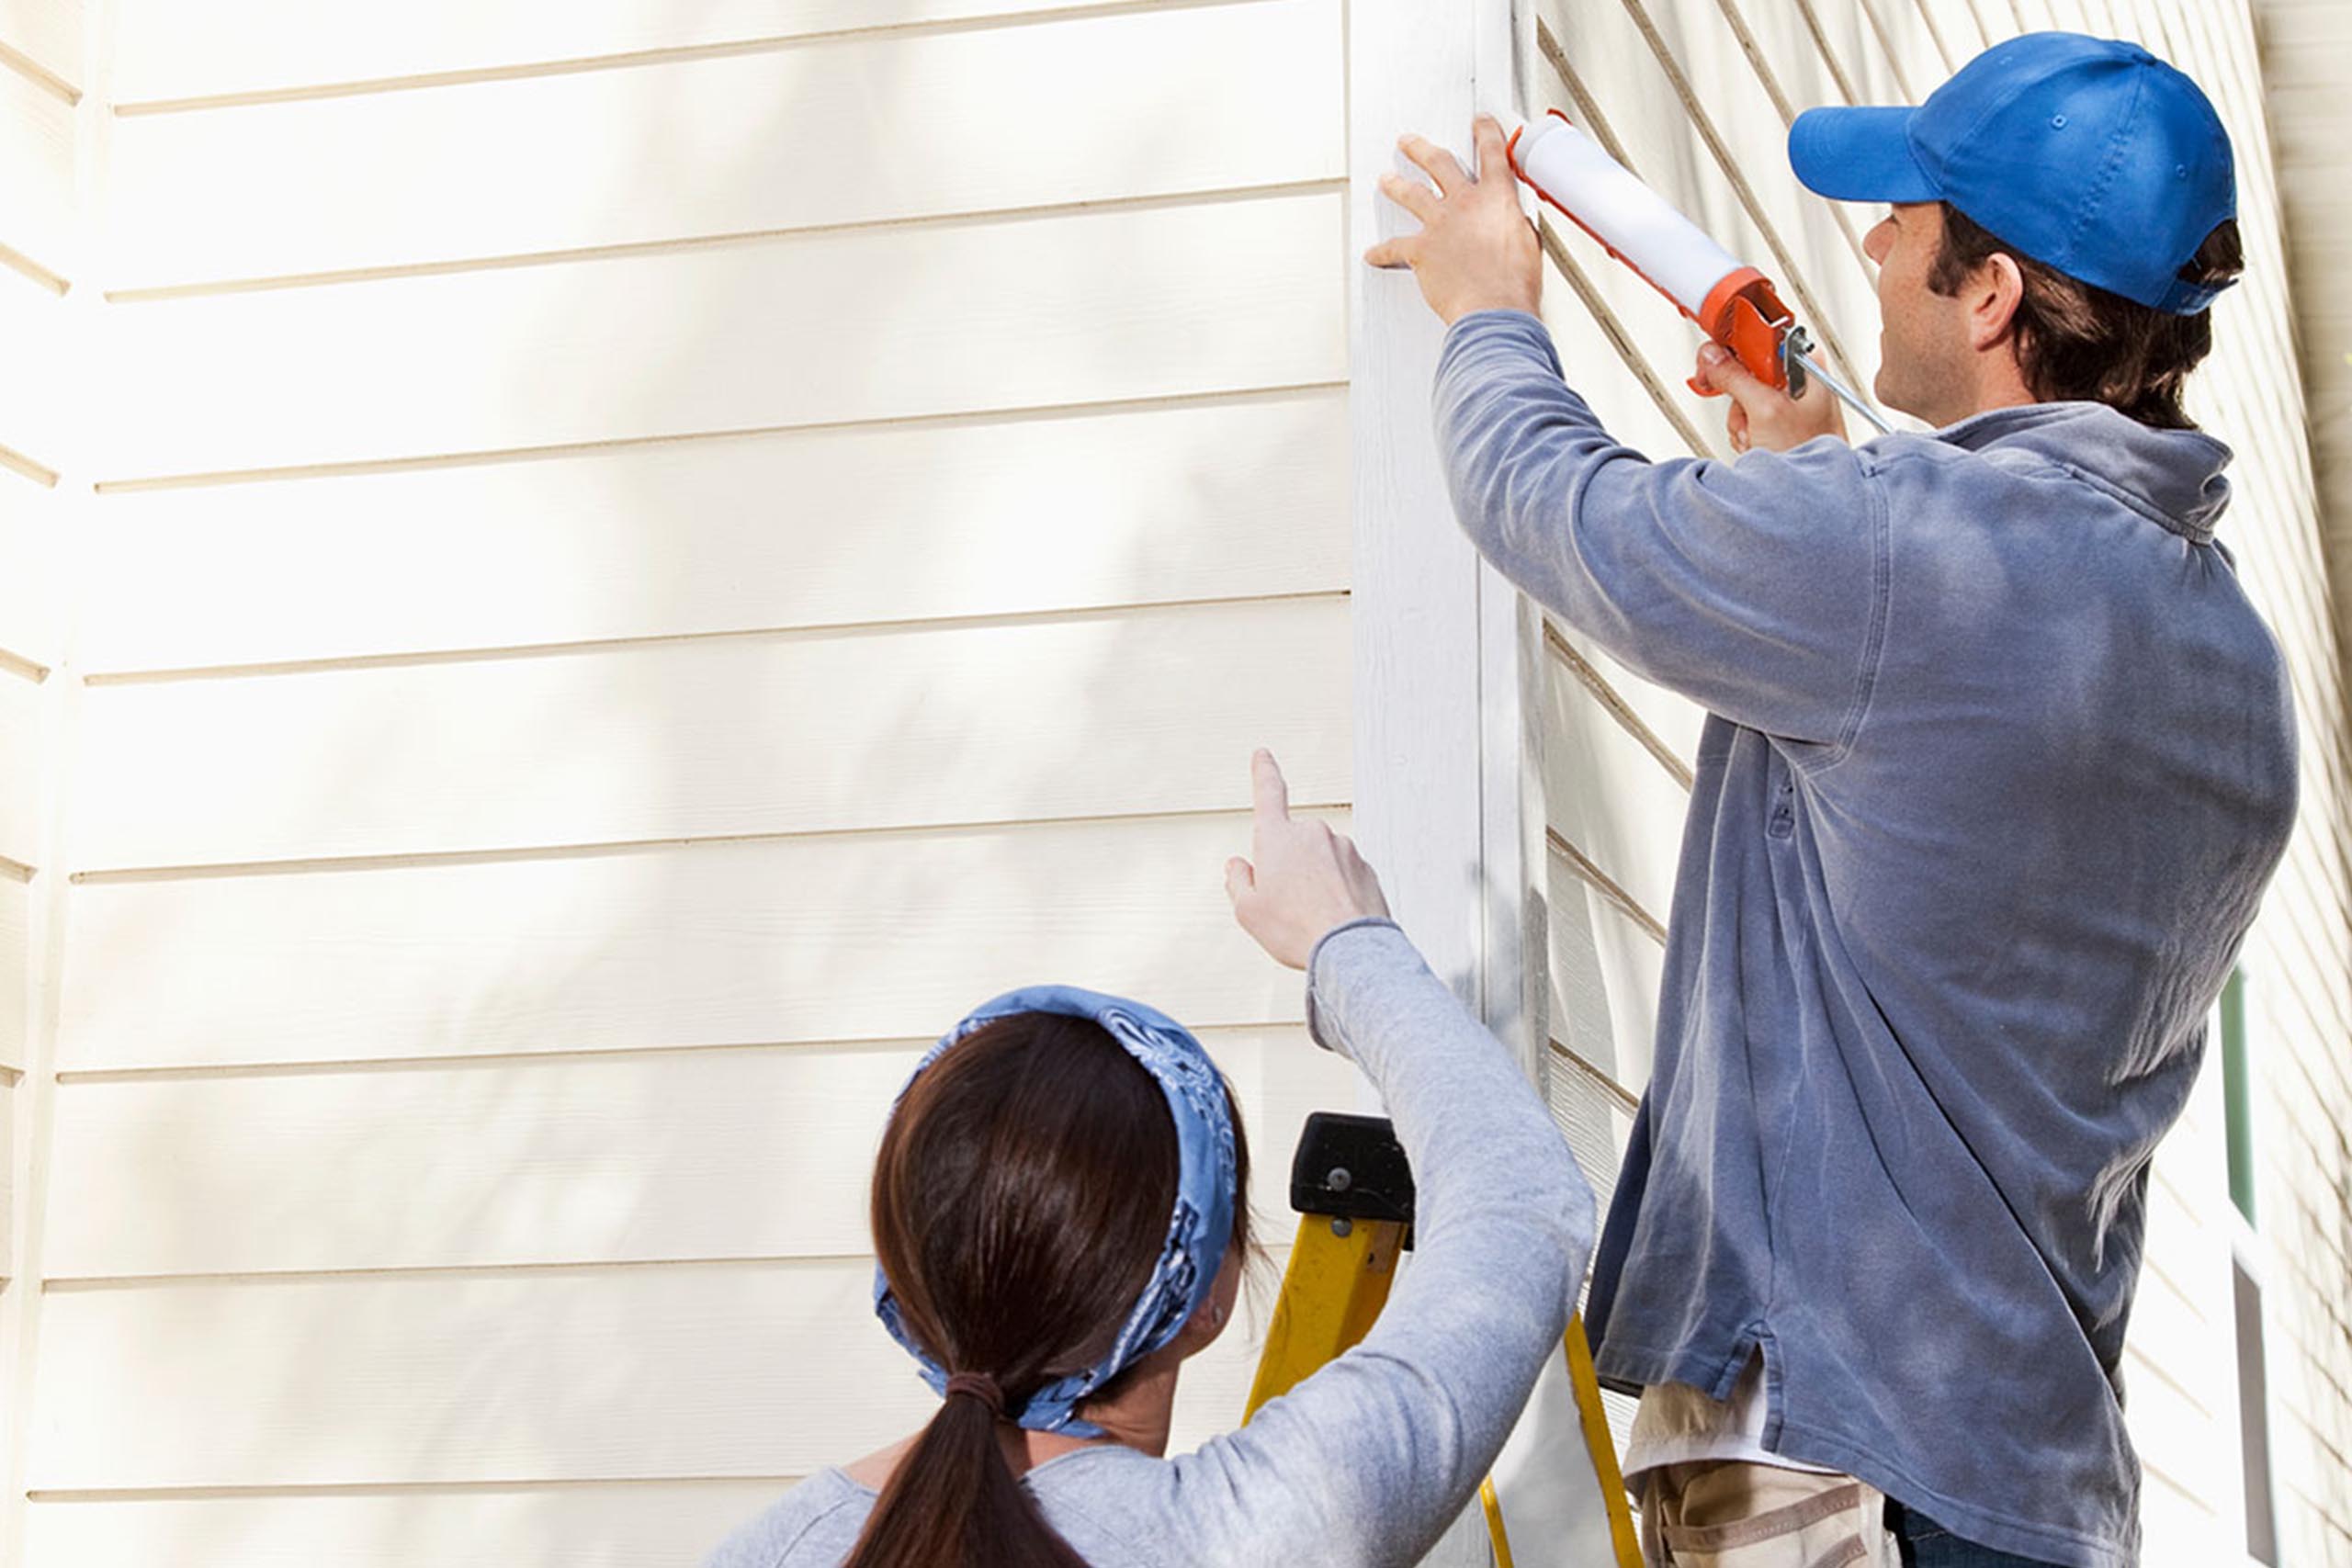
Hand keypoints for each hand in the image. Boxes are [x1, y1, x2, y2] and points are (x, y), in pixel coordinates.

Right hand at [1224, 749, 1390, 969]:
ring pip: (1320, 860)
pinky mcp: (1365, 868)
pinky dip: (1337, 891)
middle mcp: (1313, 833)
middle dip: (1288, 866)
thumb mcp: (1248, 911)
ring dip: (1315, 880)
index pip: (1269, 793)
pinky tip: (1333, 919)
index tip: (1262, 755)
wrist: (1349, 950)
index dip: (1263, 772)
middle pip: (1293, 844)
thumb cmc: (1296, 930)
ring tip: (1312, 917)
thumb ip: (1238, 882)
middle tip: (1286, 905)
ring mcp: (1344, 848)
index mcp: (1278, 837)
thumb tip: (1238, 865)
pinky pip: (1344, 876)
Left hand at [1364, 115, 1540, 325]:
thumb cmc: (1515, 284)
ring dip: (1395, 184)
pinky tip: (1372, 253)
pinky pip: (1393, 247)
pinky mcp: (1420, 249)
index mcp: (1497, 197)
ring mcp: (1440, 224)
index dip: (1485, 133)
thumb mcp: (1528, 243)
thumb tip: (1511, 223)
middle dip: (1421, 149)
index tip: (1479, 122)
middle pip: (1439, 163)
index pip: (1492, 153)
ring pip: (1411, 193)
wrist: (1494, 309)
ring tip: (1386, 180)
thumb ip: (1514, 224)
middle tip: (1409, 143)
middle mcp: (1465, 203)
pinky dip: (1381, 251)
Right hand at [1692, 340, 1846, 453]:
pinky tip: (1758, 442)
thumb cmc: (1811, 452)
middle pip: (1747, 367)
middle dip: (1738, 396)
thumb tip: (1713, 355)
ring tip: (1758, 435)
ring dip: (1741, 419)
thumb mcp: (1766, 410)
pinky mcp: (1776, 421)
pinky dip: (1745, 431)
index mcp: (1807, 365)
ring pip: (1742, 395)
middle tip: (1743, 410)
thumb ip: (1735, 378)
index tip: (1716, 354)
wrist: (1814, 497)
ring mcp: (1787, 402)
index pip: (1763, 337)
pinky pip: (1745, 415)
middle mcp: (1799, 380)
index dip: (1735, 344)